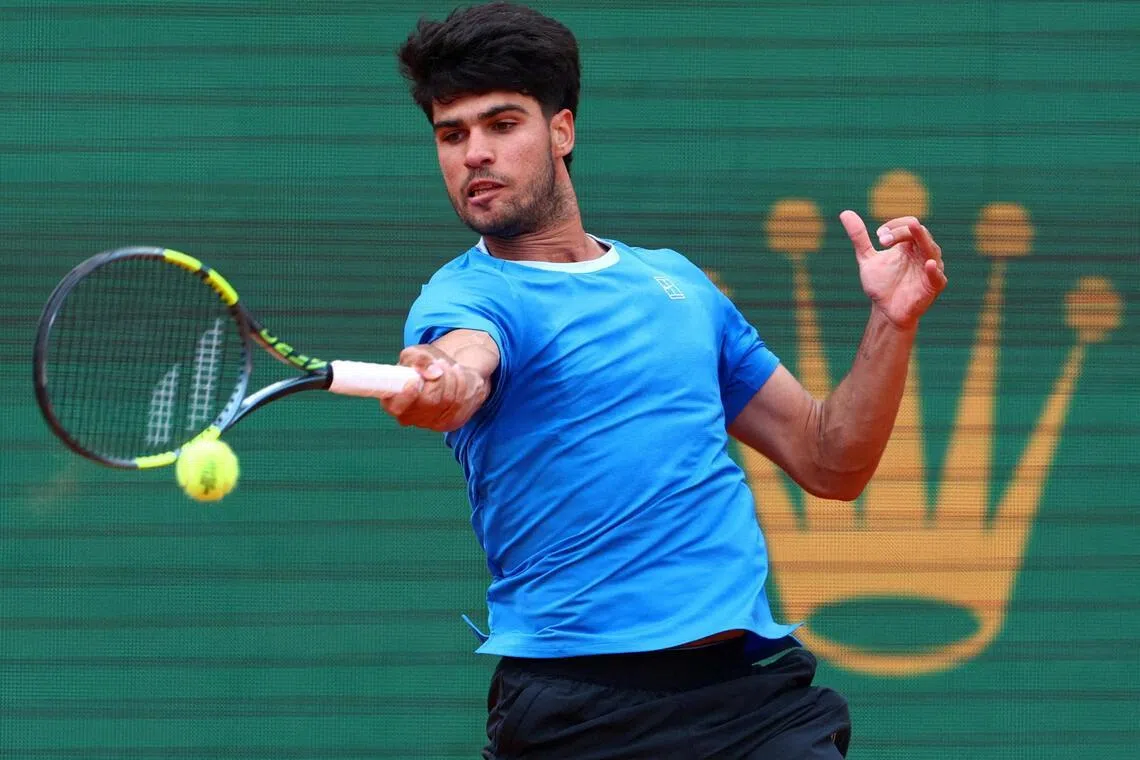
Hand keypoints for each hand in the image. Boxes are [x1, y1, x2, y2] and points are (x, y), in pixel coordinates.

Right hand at [380, 344, 486, 431]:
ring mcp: (428, 422)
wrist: (442, 373)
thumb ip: (418, 359)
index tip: (415, 380)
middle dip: (438, 378)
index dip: (406, 396)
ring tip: (445, 364)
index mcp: (392, 400)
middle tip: (439, 362)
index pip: (395, 407)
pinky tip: (456, 372)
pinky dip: (460, 382)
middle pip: (428, 401)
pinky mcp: (446, 422)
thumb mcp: (414, 354)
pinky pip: (458, 402)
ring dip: (450, 376)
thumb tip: (433, 372)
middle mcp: (408, 416)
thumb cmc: (421, 365)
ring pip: (446, 400)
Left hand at [840, 210, 946, 329]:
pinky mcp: (933, 286)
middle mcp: (923, 253)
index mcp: (910, 245)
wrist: (885, 311)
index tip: (878, 237)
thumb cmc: (881, 284)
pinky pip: (937, 276)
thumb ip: (859, 237)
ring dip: (921, 240)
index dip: (895, 226)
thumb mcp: (867, 258)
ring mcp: (929, 269)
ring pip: (932, 249)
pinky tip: (928, 264)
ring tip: (912, 231)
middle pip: (920, 233)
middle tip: (882, 240)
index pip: (909, 225)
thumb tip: (844, 213)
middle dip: (901, 232)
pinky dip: (934, 270)